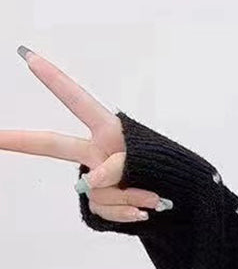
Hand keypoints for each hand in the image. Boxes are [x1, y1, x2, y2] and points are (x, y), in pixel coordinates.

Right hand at [1, 46, 168, 222]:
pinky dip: (127, 211)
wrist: (185, 200)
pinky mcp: (101, 202)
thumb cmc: (169, 170)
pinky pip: (105, 209)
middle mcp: (95, 152)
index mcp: (108, 130)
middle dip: (20, 140)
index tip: (30, 57)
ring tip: (153, 196)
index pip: (77, 100)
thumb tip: (91, 181)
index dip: (54, 80)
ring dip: (129, 195)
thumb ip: (115, 166)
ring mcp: (96, 178)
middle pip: (53, 144)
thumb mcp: (146, 160)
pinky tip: (143, 210)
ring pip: (97, 189)